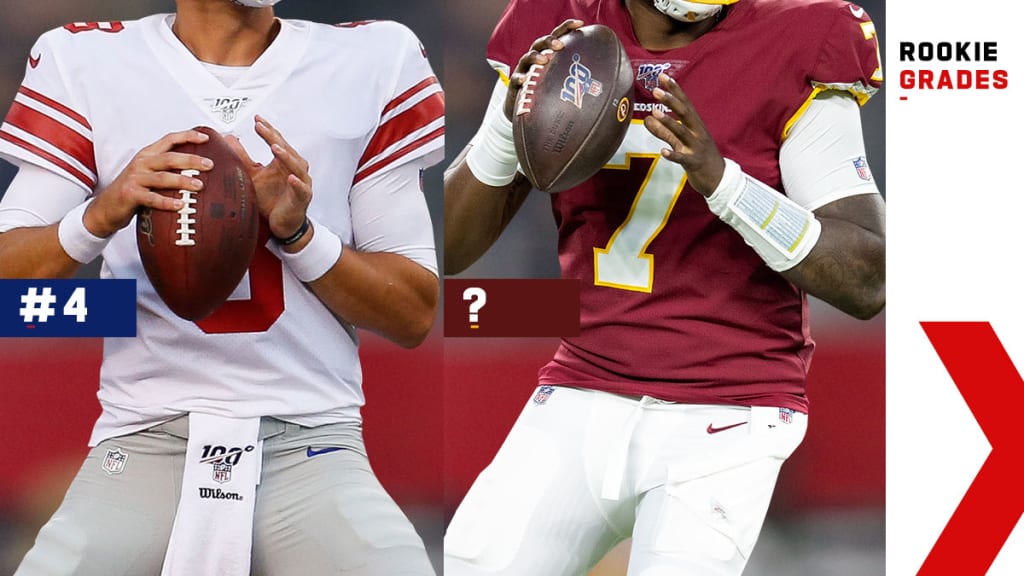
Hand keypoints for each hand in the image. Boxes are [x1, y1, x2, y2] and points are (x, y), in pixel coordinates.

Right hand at [84, 129, 212, 236]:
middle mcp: (141, 163)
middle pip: (169, 158)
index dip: (187, 136)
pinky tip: (180, 205)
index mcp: (148, 155)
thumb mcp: (150, 174)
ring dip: (182, 181)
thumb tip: (199, 168)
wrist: (106, 206)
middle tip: (209, 165)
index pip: (169, 140)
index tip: (206, 138)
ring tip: (199, 185)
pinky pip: (152, 198)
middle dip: (191, 160)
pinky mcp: (131, 195)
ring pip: (162, 177)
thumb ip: (169, 169)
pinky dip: (166, 202)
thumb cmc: (134, 189)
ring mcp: (135, 179)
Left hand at [227, 115, 312, 246]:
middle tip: (261, 127)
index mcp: (284, 162)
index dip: (268, 130)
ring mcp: (301, 183)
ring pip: (296, 166)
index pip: (277, 141)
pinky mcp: (302, 198)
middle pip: (286, 149)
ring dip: (286, 156)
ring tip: (274, 147)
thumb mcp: (252, 175)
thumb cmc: (271, 200)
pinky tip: (291, 177)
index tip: (257, 119)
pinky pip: (301, 189)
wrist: (282, 224)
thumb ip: (242, 157)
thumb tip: (228, 139)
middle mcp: (295, 169)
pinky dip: (297, 183)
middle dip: (274, 137)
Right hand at [503, 19, 584, 120]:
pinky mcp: (516, 84)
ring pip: (527, 57)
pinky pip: (516, 79)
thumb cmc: (548, 94)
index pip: (557, 36)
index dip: (567, 28)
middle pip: (540, 43)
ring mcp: (524, 70)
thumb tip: (604, 79)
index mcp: (547, 54)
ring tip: (545, 59)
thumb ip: (576, 76)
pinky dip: (520, 78)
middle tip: (560, 45)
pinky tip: (525, 80)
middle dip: (550, 41)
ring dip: (536, 56)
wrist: (525, 109)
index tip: (580, 24)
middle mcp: (535, 59)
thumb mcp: (562, 82)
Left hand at [642, 74, 724, 196]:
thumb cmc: (699, 157)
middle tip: (656, 90)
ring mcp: (697, 147)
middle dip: (671, 101)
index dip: (674, 90)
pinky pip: (683, 158)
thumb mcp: (681, 142)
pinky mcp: (694, 163)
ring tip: (655, 113)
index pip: (684, 103)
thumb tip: (648, 118)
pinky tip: (662, 151)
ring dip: (669, 122)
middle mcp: (697, 133)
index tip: (663, 76)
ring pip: (683, 133)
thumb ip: (664, 131)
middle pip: (685, 113)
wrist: (719, 179)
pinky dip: (673, 155)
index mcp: (695, 125)